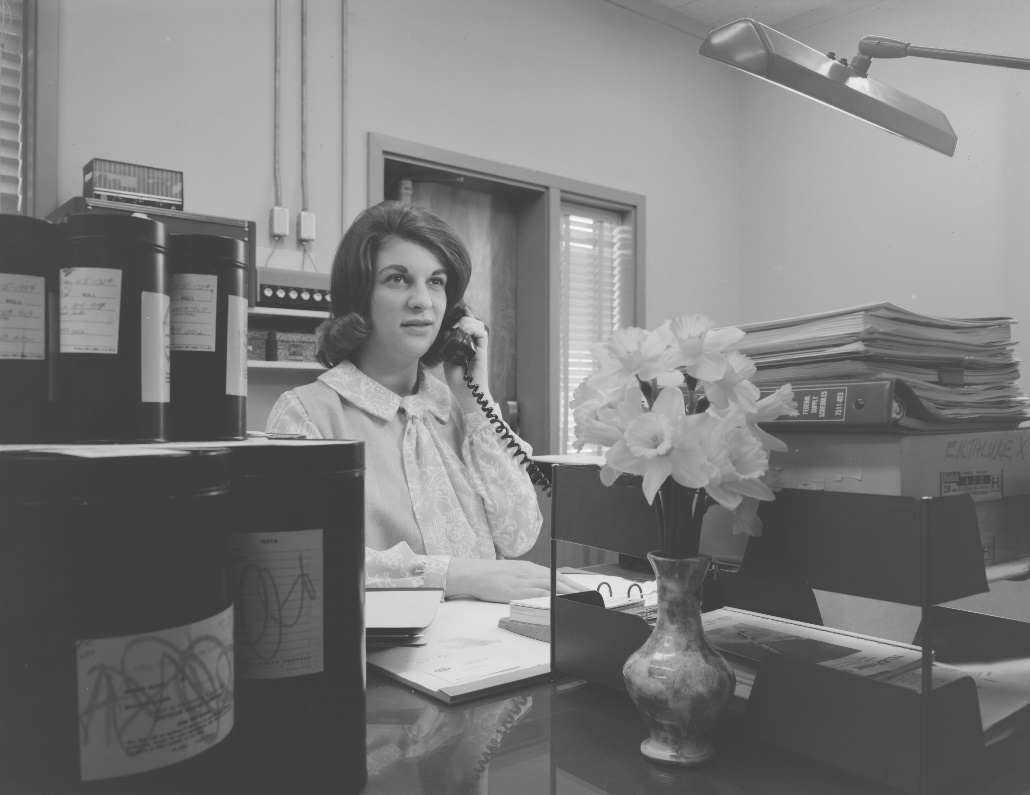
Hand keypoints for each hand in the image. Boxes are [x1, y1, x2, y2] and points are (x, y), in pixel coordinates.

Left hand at [442, 310, 491, 410]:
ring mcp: (479, 347)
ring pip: (478, 325)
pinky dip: (473, 328)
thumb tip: (447, 331)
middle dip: (463, 318)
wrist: (467, 393)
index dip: (464, 316)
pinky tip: (464, 332)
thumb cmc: (458, 381)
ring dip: (468, 322)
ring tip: (458, 329)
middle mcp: (474, 344)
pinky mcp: (483, 351)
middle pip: (473, 322)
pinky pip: (482, 333)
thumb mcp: (448, 360)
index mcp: (466, 345)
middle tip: (453, 327)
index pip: (468, 326)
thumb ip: (448, 346)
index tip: (458, 310)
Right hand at [445, 558, 593, 602]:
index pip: (555, 574)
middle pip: (559, 579)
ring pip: (554, 585)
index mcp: (529, 568)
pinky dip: (554, 598)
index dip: (570, 581)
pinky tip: (562, 602)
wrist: (474, 573)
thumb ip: (522, 579)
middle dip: (576, 587)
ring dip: (570, 593)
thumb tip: (532, 586)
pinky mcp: (520, 590)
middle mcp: (531, 572)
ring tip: (583, 599)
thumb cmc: (488, 575)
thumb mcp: (510, 573)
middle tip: (590, 594)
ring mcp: (526, 581)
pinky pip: (541, 594)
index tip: (581, 587)